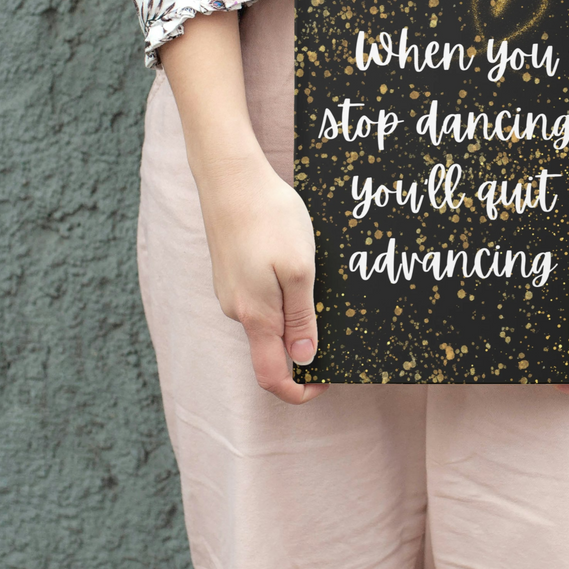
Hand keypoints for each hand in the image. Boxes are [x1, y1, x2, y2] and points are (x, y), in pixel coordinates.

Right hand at [193, 147, 328, 404]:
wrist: (231, 178)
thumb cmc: (270, 219)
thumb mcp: (300, 270)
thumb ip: (301, 318)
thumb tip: (303, 360)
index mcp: (256, 316)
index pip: (271, 376)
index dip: (298, 391)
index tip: (326, 382)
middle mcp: (238, 309)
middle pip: (271, 348)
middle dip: (304, 346)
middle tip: (336, 322)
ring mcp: (231, 289)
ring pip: (267, 318)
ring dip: (296, 312)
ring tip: (320, 281)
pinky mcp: (232, 269)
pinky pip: (261, 295)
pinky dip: (283, 291)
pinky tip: (298, 262)